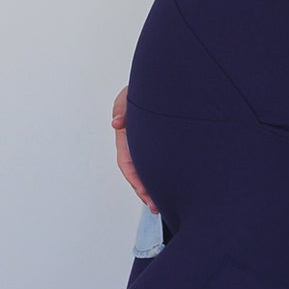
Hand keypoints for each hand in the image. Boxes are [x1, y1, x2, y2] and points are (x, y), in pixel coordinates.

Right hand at [111, 84, 157, 213]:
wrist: (164, 82)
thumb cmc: (146, 87)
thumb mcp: (129, 94)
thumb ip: (122, 106)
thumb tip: (116, 124)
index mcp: (126, 135)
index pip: (127, 162)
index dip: (135, 179)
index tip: (144, 193)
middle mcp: (135, 144)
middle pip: (137, 173)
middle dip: (144, 191)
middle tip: (155, 207)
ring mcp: (149, 146)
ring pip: (148, 171)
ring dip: (152, 189)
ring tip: (161, 206)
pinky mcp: (163, 145)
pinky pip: (160, 165)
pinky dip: (163, 178)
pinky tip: (173, 189)